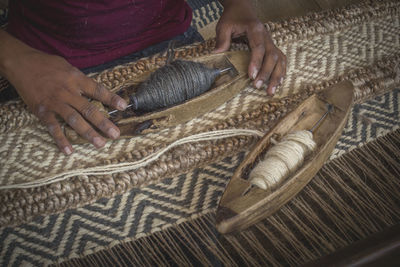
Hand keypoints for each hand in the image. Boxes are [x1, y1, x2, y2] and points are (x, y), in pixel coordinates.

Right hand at [1, 38, 126, 154]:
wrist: (21, 63)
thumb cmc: (47, 64)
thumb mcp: (68, 67)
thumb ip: (81, 80)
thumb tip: (97, 92)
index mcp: (76, 79)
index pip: (98, 90)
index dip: (111, 98)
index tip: (124, 107)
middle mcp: (67, 91)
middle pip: (89, 109)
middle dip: (103, 123)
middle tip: (115, 134)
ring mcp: (54, 102)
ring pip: (74, 120)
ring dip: (88, 133)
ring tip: (100, 144)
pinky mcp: (42, 110)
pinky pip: (53, 127)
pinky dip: (61, 140)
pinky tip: (69, 150)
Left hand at [214, 0, 285, 94]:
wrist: (242, 9)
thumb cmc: (233, 18)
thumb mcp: (224, 26)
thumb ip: (222, 39)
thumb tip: (217, 53)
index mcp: (256, 30)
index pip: (259, 47)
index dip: (256, 62)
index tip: (251, 75)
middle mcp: (267, 36)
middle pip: (272, 56)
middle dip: (266, 73)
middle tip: (257, 86)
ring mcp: (271, 42)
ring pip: (279, 59)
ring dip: (277, 76)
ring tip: (271, 91)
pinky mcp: (272, 47)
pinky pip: (281, 59)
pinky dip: (281, 71)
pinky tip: (279, 83)